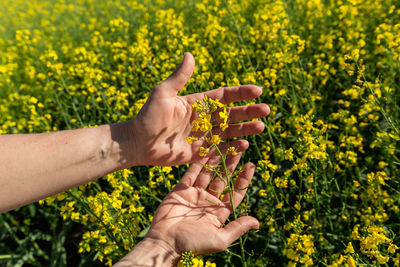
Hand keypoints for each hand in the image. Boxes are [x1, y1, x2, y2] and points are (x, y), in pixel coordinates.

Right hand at [116, 151, 258, 265]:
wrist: (165, 243)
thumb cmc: (193, 244)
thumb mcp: (220, 239)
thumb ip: (238, 228)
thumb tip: (257, 223)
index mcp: (219, 211)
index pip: (235, 192)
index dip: (243, 179)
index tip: (250, 165)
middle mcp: (208, 200)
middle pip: (223, 179)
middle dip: (231, 164)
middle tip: (239, 148)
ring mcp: (195, 194)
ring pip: (208, 173)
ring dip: (217, 160)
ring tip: (226, 145)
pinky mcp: (181, 189)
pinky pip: (191, 173)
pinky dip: (198, 162)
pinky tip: (206, 151)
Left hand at [128, 52, 268, 165]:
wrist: (137, 143)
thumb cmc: (148, 117)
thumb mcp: (163, 93)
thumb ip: (179, 77)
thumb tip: (189, 54)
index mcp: (197, 103)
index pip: (224, 96)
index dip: (241, 93)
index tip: (257, 90)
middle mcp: (203, 119)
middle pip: (231, 114)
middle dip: (249, 112)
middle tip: (266, 110)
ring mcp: (202, 136)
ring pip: (229, 131)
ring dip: (245, 129)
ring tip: (261, 127)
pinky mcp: (199, 152)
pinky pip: (219, 148)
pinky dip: (232, 147)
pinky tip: (244, 144)